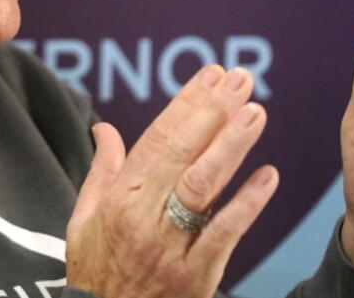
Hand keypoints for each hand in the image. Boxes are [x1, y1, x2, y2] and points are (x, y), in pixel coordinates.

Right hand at [65, 65, 278, 297]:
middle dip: (214, 112)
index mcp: (119, 200)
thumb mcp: (84, 221)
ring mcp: (171, 248)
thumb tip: (103, 129)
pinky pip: (225, 234)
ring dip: (232, 146)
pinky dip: (248, 204)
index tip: (211, 75)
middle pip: (182, 155)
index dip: (187, 104)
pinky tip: (269, 175)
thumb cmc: (95, 272)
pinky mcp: (196, 277)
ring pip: (203, 187)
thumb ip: (101, 171)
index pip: (157, 140)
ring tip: (256, 112)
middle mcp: (143, 218)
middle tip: (241, 79)